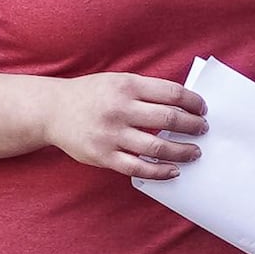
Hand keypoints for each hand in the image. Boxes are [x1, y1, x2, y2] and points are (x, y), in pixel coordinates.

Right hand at [44, 72, 206, 181]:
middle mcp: (120, 109)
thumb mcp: (118, 81)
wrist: (52, 110)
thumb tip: (183, 105)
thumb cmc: (92, 95)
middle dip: (192, 127)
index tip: (202, 110)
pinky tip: (173, 171)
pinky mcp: (103, 156)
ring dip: (182, 151)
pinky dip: (160, 172)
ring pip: (158, 147)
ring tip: (194, 152)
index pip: (172, 94)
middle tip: (202, 130)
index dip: (193, 102)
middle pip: (169, 120)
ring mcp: (111, 134)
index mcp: (127, 86)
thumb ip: (145, 91)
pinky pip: (138, 168)